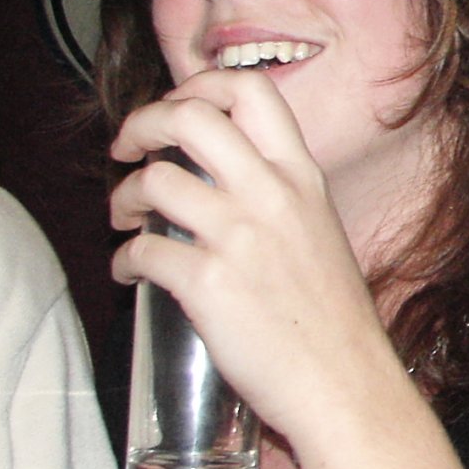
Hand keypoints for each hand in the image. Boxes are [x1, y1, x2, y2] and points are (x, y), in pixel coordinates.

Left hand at [108, 69, 409, 443]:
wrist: (346, 381)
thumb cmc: (333, 319)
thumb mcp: (320, 230)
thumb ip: (280, 197)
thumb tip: (222, 182)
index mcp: (302, 178)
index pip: (251, 90)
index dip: (198, 87)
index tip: (176, 111)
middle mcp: (272, 195)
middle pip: (190, 117)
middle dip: (142, 124)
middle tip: (129, 149)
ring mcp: (239, 237)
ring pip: (153, 181)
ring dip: (123, 197)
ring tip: (125, 218)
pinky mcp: (208, 283)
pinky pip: (140, 251)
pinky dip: (122, 260)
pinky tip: (130, 273)